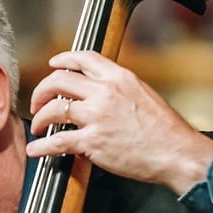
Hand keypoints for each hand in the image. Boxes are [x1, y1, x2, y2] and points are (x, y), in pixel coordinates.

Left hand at [26, 50, 212, 193]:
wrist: (176, 153)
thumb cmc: (165, 129)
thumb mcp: (143, 94)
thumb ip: (119, 88)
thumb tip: (99, 89)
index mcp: (119, 78)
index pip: (83, 59)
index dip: (62, 59)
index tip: (53, 65)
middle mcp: (105, 92)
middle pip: (59, 80)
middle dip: (42, 90)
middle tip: (38, 102)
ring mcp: (97, 117)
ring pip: (53, 109)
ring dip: (40, 118)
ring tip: (39, 126)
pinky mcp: (93, 142)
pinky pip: (58, 141)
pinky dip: (42, 146)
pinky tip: (36, 149)